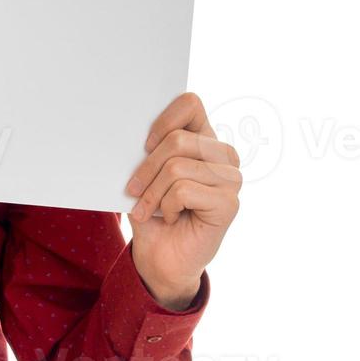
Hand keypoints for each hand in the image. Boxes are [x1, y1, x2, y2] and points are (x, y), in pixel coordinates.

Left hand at [124, 92, 240, 308]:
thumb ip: (148, 151)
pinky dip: (166, 206)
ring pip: (176, 167)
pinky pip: (183, 191)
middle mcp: (223, 154)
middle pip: (177, 139)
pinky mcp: (229, 203)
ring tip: (147, 208)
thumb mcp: (145, 175)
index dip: (163, 119)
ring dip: (152, 192)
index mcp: (203, 138)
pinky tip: (171, 217)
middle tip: (131, 189)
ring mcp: (230, 179)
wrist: (161, 257)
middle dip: (145, 167)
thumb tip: (129, 131)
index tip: (143, 144)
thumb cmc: (152, 211)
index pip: (190, 103)